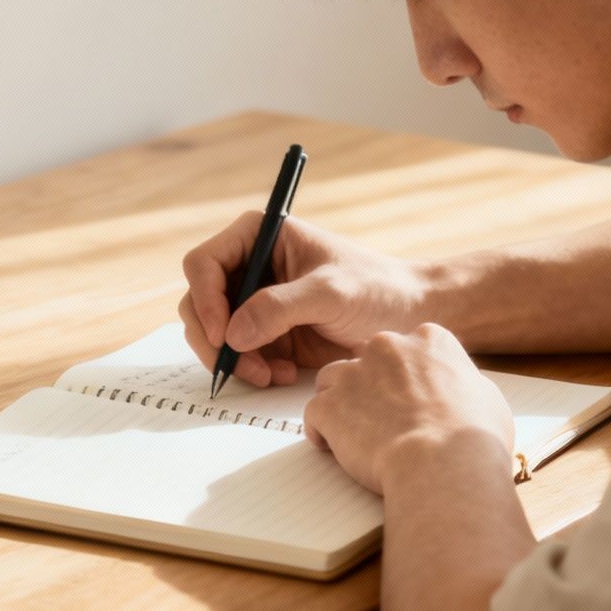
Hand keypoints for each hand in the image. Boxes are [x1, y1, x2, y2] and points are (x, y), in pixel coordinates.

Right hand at [179, 214, 436, 387]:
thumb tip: (232, 333)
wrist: (410, 316)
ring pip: (215, 334)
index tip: (222, 334)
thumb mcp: (332, 292)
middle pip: (199, 302)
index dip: (205, 300)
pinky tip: (284, 374)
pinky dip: (252, 370)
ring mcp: (256, 302)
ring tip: (269, 374)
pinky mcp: (268, 333)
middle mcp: (251, 267)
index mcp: (260, 236)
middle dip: (214, 338)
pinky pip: (239, 356)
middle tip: (236, 367)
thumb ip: (281, 307)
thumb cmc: (379, 288)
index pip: (204, 264)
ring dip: (234, 360)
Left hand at [301, 324, 514, 494]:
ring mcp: (354, 374)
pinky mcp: (330, 406)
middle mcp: (387, 346)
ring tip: (354, 432)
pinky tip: (334, 447)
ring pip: (333, 379)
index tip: (409, 398)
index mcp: (428, 340)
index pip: (406, 348)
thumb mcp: (487, 399)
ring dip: (341, 402)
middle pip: (367, 359)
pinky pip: (314, 413)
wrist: (443, 466)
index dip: (405, 376)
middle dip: (370, 385)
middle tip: (383, 418)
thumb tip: (460, 392)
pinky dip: (321, 431)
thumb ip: (463, 385)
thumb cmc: (473, 439)